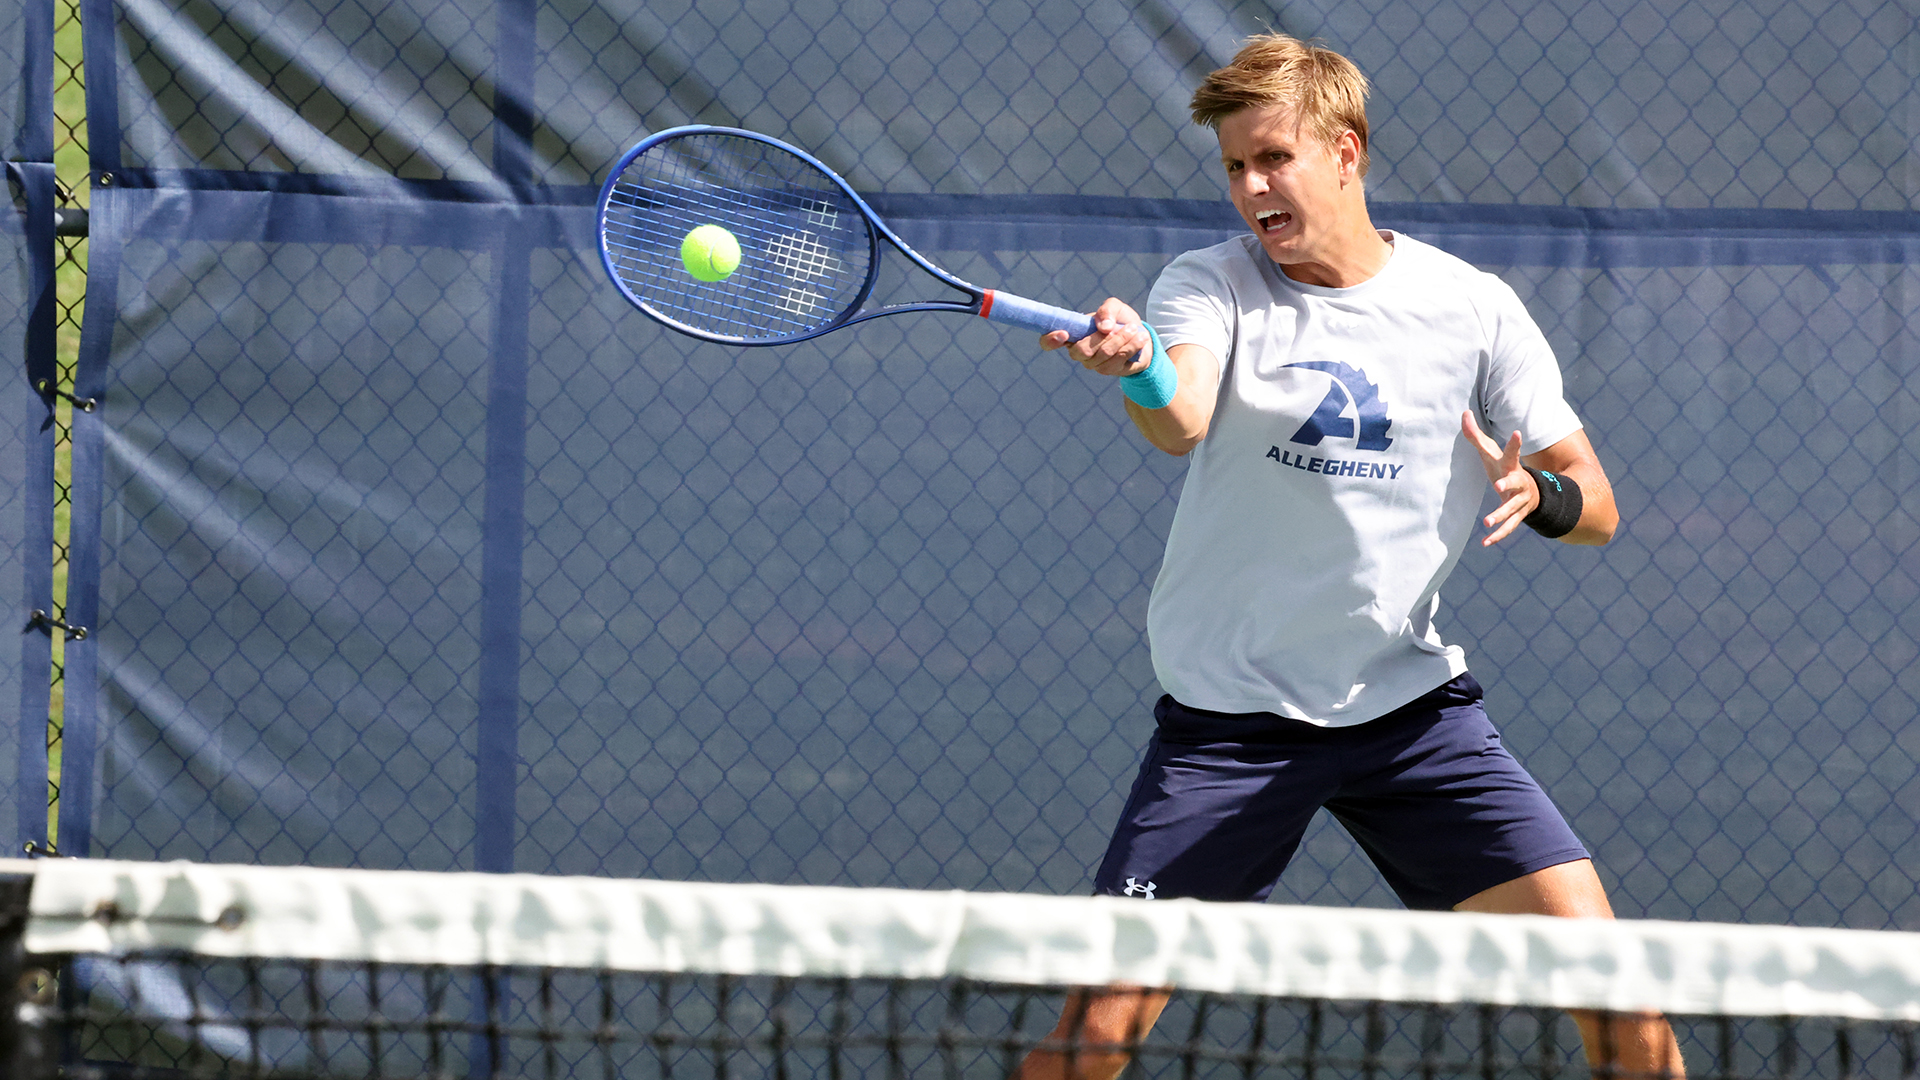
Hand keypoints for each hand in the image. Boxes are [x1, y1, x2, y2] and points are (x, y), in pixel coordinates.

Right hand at [1041, 297, 1150, 377]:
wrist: (1141, 336)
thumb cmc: (1121, 321)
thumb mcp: (1115, 307)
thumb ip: (1107, 310)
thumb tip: (1103, 327)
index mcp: (1073, 334)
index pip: (1048, 342)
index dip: (1050, 340)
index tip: (1064, 333)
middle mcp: (1078, 352)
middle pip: (1081, 351)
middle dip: (1104, 338)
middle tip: (1121, 327)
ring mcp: (1093, 364)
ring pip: (1103, 355)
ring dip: (1122, 340)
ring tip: (1135, 329)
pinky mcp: (1109, 371)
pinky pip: (1117, 361)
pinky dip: (1131, 347)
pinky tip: (1140, 339)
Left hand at [1460, 411, 1537, 546]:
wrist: (1530, 491)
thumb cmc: (1504, 468)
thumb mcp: (1490, 452)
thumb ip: (1475, 435)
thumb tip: (1463, 413)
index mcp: (1510, 466)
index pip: (1513, 452)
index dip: (1515, 443)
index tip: (1518, 433)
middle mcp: (1518, 483)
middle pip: (1514, 482)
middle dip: (1507, 484)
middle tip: (1498, 485)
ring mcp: (1520, 500)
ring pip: (1512, 509)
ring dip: (1500, 516)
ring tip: (1487, 522)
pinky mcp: (1518, 516)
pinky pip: (1509, 527)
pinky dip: (1498, 536)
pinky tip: (1486, 543)